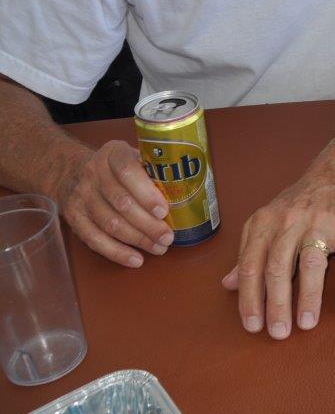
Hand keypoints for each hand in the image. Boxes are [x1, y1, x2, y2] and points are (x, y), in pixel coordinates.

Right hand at [54, 139, 173, 266]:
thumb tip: (185, 192)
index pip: (127, 171)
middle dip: (148, 224)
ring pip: (109, 223)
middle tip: (168, 237)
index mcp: (112, 154)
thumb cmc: (115, 166)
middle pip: (121, 203)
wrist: (70, 170)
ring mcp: (81, 196)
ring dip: (137, 240)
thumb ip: (153, 169)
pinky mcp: (73, 217)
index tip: (164, 211)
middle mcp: (93, 173)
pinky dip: (116, 252)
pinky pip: (94, 239)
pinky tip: (136, 259)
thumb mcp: (132, 155)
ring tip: (159, 248)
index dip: (146, 193)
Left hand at [221, 171, 334, 339]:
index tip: (252, 325)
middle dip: (277, 303)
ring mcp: (319, 223)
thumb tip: (227, 285)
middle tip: (278, 333)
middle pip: (277, 266)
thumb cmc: (295, 206)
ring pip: (311, 263)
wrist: (333, 175)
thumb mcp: (265, 224)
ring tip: (307, 324)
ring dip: (308, 296)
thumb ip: (248, 254)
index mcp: (264, 223)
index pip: (251, 265)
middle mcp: (289, 221)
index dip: (249, 297)